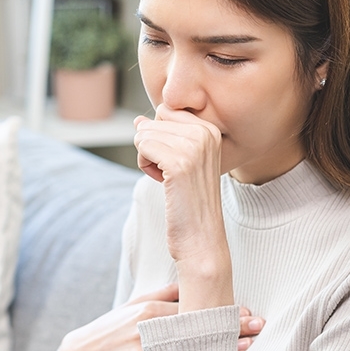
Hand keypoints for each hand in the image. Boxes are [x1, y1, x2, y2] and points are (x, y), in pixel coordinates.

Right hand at [56, 284, 265, 350]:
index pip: (193, 309)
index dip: (221, 311)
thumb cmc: (112, 326)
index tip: (245, 311)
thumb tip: (192, 284)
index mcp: (150, 311)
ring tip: (246, 346)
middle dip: (229, 329)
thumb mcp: (136, 304)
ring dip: (221, 348)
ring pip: (191, 349)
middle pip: (198, 329)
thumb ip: (165, 295)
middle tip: (256, 328)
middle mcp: (151, 331)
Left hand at [134, 105, 232, 311]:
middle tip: (173, 175)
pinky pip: (142, 147)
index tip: (178, 163)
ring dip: (147, 158)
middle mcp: (206, 133)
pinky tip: (163, 183)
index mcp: (211, 130)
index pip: (165, 111)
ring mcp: (194, 147)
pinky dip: (145, 165)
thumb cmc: (189, 203)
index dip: (161, 137)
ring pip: (144, 134)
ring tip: (170, 180)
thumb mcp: (181, 162)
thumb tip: (138, 120)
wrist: (201, 238)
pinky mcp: (178, 163)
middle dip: (152, 147)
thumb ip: (163, 136)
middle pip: (153, 121)